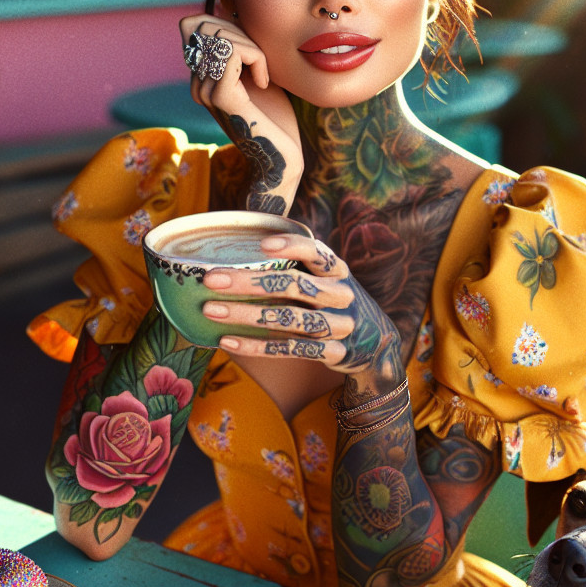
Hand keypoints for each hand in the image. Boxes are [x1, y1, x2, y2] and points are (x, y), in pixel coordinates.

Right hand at [180, 13, 301, 213]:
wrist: (282, 157)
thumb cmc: (275, 115)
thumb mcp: (255, 69)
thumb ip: (240, 44)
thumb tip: (230, 9)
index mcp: (200, 77)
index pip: (193, 23)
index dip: (224, 21)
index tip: (250, 47)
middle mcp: (196, 84)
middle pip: (205, 25)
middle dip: (241, 31)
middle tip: (261, 60)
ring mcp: (205, 92)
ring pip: (220, 36)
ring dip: (252, 45)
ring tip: (264, 72)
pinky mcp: (222, 98)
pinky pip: (232, 53)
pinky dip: (256, 58)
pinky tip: (264, 81)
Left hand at [199, 233, 403, 384]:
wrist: (375, 343)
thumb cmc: (332, 300)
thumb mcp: (324, 277)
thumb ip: (295, 261)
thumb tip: (244, 234)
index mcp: (337, 270)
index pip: (316, 252)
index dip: (291, 247)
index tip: (261, 245)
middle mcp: (340, 294)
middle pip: (294, 285)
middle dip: (249, 282)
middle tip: (211, 280)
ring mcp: (339, 325)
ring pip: (289, 318)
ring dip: (246, 315)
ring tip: (211, 310)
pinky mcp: (332, 352)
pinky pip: (291, 349)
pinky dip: (257, 346)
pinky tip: (228, 341)